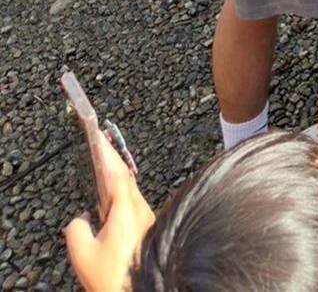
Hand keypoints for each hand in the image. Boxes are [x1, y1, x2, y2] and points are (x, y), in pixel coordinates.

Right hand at [65, 133, 153, 291]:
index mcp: (128, 209)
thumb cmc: (114, 276)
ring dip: (117, 179)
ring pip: (131, 193)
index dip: (108, 153)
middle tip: (100, 144)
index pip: (118, 173)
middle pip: (126, 179)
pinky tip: (111, 202)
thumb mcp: (83, 255)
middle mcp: (141, 210)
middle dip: (112, 161)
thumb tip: (81, 217)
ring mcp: (146, 219)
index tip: (100, 136)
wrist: (143, 290)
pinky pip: (132, 206)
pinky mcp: (147, 230)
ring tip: (103, 167)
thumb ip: (76, 230)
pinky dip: (120, 196)